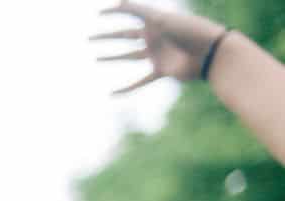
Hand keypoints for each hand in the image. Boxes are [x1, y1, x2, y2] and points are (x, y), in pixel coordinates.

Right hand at [92, 2, 227, 92]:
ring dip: (113, 56)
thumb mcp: (159, 18)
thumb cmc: (188, 31)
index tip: (97, 13)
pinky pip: (140, 81)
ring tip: (96, 58)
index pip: (129, 14)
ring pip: (129, 56)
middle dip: (106, 37)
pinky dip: (126, 89)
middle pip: (124, 36)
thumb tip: (116, 2)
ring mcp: (157, 54)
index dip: (113, 13)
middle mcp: (154, 37)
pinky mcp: (161, 70)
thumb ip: (138, 10)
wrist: (210, 52)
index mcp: (154, 21)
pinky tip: (112, 94)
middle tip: (89, 38)